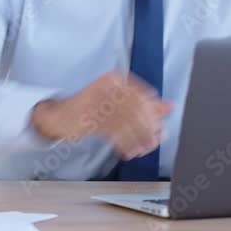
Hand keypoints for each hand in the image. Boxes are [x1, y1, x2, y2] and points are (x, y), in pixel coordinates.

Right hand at [31, 71, 171, 159]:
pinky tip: (130, 151)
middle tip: (156, 141)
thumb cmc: (92, 107)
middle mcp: (107, 86)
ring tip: (144, 149)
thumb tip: (169, 107)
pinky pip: (115, 133)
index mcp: (115, 78)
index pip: (142, 95)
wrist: (61, 115)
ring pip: (127, 123)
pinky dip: (125, 144)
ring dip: (139, 139)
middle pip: (137, 109)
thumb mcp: (118, 102)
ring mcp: (97, 101)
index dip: (154, 113)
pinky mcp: (89, 117)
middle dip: (149, 128)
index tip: (160, 126)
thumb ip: (144, 103)